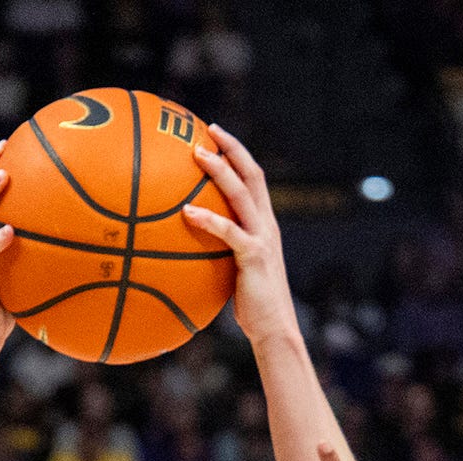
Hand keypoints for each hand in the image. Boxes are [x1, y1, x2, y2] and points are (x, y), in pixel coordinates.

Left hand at [182, 128, 291, 344]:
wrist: (275, 330)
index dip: (238, 155)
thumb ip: (222, 253)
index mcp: (265, 226)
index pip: (254, 179)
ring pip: (242, 194)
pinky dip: (209, 219)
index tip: (217, 136)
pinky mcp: (254, 257)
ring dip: (219, 171)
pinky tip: (186, 212)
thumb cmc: (253, 307)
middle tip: (208, 129)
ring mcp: (262, 239)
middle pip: (252, 175)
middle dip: (232, 148)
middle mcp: (267, 226)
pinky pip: (229, 232)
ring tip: (196, 155)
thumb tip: (191, 248)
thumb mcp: (237, 272)